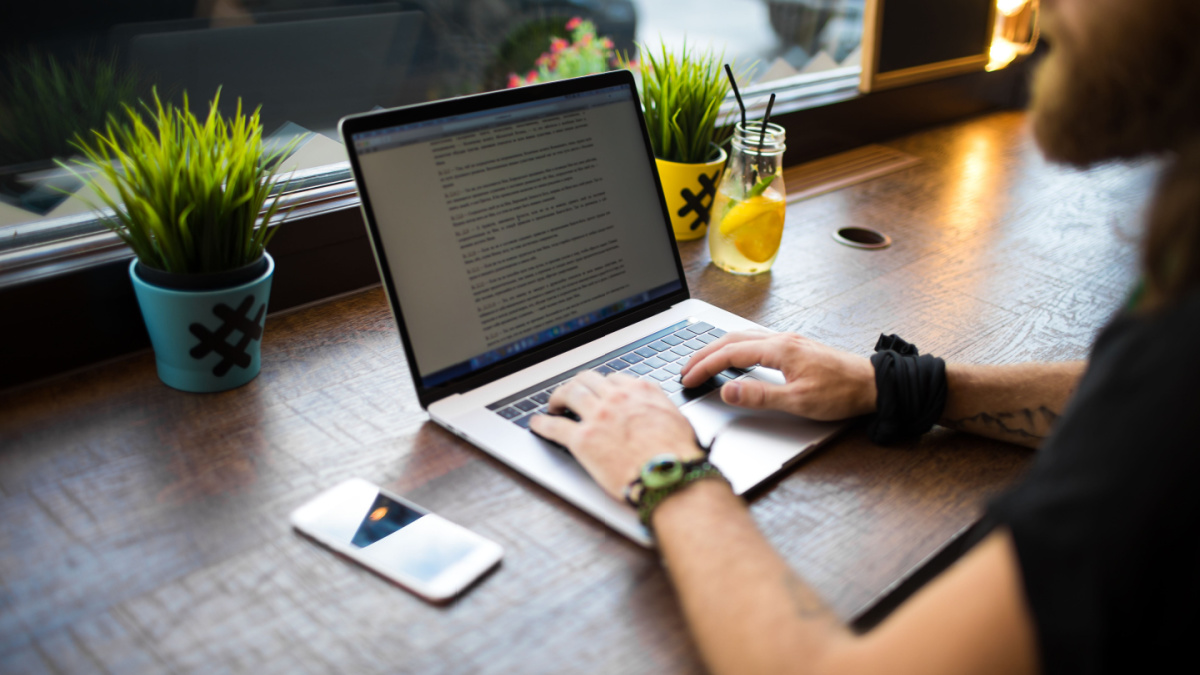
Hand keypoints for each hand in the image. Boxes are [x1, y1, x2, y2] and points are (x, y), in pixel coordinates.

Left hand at [529, 370, 703, 499]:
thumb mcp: (677, 420)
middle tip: (570, 393)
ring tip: (553, 404)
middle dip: (577, 384)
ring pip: (569, 394)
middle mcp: (617, 398)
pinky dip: (542, 424)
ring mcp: (598, 417)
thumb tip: (655, 413)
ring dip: (558, 397)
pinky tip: (537, 424)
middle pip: (587, 380)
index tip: (597, 391)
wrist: (670, 478)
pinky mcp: (583, 440)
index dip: (602, 385)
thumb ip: (659, 410)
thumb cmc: (679, 456)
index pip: (613, 379)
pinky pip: (555, 426)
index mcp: (641, 392)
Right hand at [680, 331, 875, 420]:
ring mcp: (789, 341)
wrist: (873, 385)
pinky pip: (756, 340)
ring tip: (703, 361)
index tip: (688, 378)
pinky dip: (736, 346)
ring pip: (743, 337)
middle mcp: (782, 339)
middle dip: (704, 354)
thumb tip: (727, 391)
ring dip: (719, 348)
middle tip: (686, 369)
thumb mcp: (798, 401)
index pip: (729, 354)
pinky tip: (735, 355)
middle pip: (731, 340)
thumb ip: (759, 396)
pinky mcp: (795, 347)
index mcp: (779, 349)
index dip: (705, 366)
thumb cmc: (842, 393)